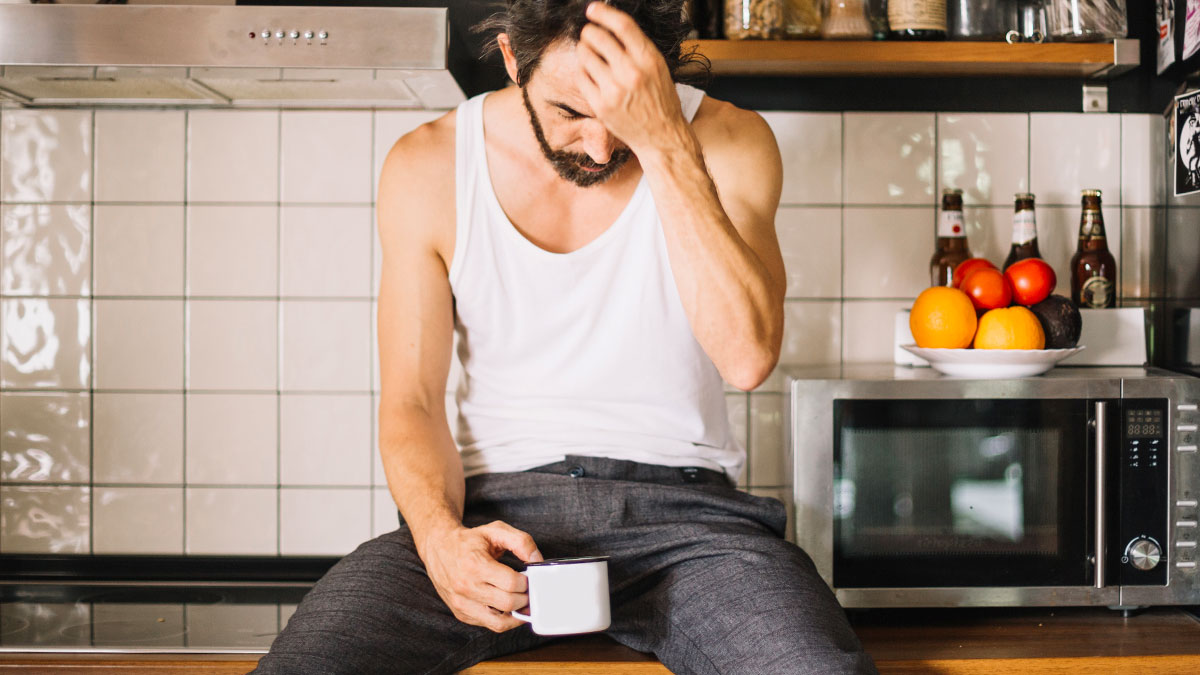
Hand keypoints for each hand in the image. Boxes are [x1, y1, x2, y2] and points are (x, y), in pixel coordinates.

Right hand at [420, 520, 543, 631]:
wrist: (438, 547)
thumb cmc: (469, 540)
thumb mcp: (496, 530)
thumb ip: (521, 542)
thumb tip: (538, 561)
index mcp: (475, 565)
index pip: (512, 583)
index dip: (526, 581)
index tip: (527, 577)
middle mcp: (465, 587)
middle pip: (509, 604)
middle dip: (525, 597)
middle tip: (527, 589)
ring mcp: (461, 603)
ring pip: (499, 622)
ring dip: (516, 614)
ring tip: (521, 601)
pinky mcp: (460, 613)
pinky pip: (488, 624)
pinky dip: (502, 618)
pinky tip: (505, 605)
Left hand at [576, 2, 687, 156]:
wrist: (661, 136)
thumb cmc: (660, 100)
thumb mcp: (658, 68)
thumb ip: (637, 48)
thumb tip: (610, 26)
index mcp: (649, 60)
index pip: (622, 26)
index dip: (604, 13)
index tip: (593, 9)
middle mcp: (631, 73)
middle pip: (599, 37)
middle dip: (589, 31)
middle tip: (589, 33)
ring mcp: (614, 90)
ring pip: (586, 54)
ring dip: (584, 48)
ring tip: (589, 52)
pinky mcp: (600, 105)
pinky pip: (581, 76)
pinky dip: (583, 69)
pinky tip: (590, 71)